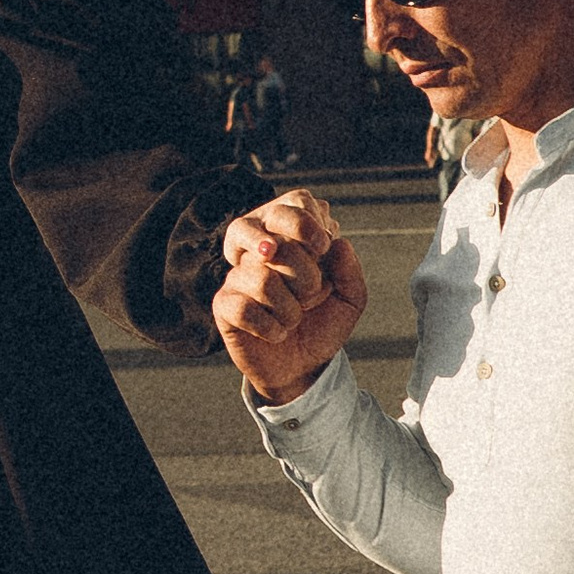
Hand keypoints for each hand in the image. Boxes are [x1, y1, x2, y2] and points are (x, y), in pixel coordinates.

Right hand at [214, 189, 365, 404]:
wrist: (303, 368)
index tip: (322, 250)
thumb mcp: (349, 300)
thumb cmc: (321, 326)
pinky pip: (244, 308)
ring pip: (262, 278)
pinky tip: (275, 333)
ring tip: (291, 319)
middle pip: (278, 245)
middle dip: (306, 278)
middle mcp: (259, 252)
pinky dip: (271, 327)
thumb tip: (339, 244)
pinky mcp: (224, 305)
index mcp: (289, 239)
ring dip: (289, 310)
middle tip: (310, 296)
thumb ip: (349, 271)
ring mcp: (238, 277)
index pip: (292, 205)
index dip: (309, 228)